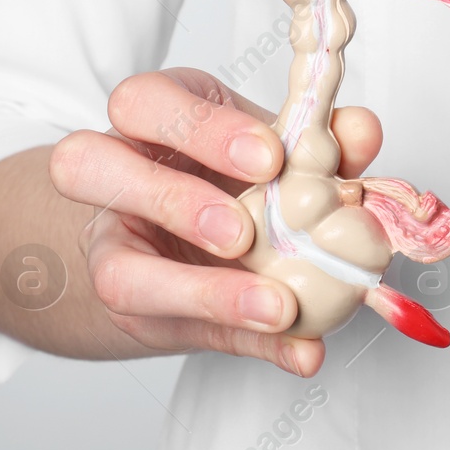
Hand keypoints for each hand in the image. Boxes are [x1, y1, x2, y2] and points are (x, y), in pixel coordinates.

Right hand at [49, 67, 383, 374]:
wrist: (174, 233)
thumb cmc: (224, 170)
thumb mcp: (268, 144)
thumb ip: (318, 138)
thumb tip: (362, 129)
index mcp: (150, 119)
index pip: (144, 102)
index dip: (202, 128)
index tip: (271, 155)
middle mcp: (115, 177)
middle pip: (87, 167)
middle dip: (172, 200)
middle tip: (243, 233)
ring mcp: (115, 248)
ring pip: (117, 272)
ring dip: (202, 293)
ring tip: (276, 305)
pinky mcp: (139, 313)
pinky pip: (182, 332)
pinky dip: (251, 342)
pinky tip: (301, 347)